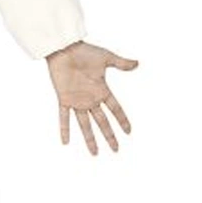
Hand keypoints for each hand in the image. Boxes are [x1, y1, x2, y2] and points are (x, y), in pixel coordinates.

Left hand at [45, 40, 137, 154]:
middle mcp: (90, 99)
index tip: (129, 132)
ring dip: (90, 139)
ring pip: (85, 124)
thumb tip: (137, 63)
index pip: (115, 109)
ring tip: (95, 154)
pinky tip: (65, 142)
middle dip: (109, 136)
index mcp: (102, 90)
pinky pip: (64, 117)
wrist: (64, 48)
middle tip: (116, 150)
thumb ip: (121, 63)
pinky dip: (64, 129)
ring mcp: (77, 101)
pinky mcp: (64, 99)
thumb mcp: (106, 58)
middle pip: (102, 122)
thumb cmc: (84, 51)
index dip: (122, 120)